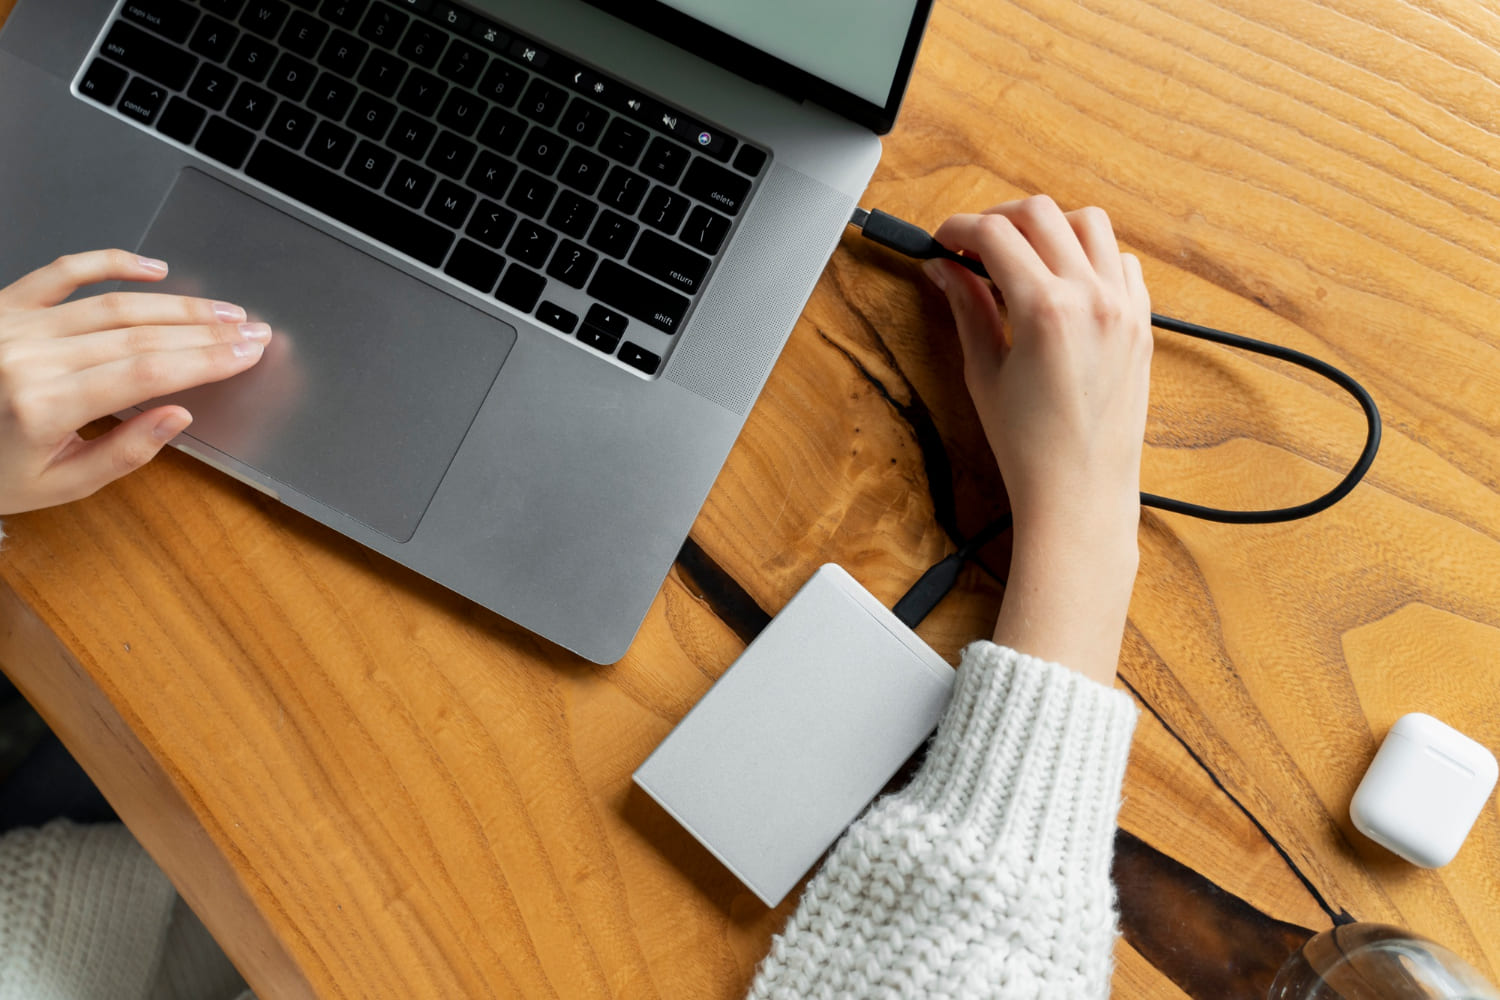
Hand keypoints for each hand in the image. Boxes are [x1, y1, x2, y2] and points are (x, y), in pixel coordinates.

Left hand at [0, 250, 269, 516]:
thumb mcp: (58, 485)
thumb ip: (124, 453)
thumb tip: (178, 414)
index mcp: (42, 406)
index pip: (146, 374)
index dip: (206, 360)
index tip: (247, 353)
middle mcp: (27, 357)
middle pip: (139, 336)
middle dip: (206, 332)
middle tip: (252, 331)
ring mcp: (14, 325)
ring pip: (114, 305)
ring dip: (178, 305)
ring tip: (222, 310)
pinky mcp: (3, 304)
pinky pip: (63, 272)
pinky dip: (111, 262)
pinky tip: (154, 268)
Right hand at [925, 197, 1151, 682]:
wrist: (1081, 491)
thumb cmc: (1030, 447)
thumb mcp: (984, 372)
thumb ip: (966, 309)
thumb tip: (943, 270)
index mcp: (1046, 309)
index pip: (995, 234)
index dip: (959, 229)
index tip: (943, 241)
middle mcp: (1092, 297)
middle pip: (1041, 213)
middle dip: (999, 218)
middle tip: (973, 245)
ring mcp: (1124, 307)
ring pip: (1089, 223)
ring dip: (1049, 227)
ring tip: (1021, 257)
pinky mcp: (1142, 322)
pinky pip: (1121, 261)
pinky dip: (1090, 256)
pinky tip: (1063, 282)